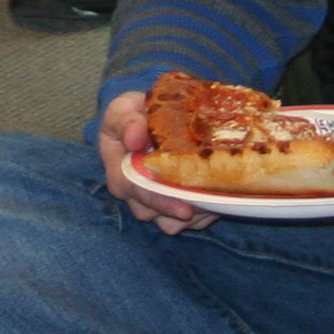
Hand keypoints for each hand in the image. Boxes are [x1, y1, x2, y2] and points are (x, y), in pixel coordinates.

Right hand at [95, 88, 213, 234]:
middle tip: (207, 206)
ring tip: (214, 199)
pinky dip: (203, 216)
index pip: (133, 191)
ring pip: (169, 224)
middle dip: (180, 212)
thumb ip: (127, 121)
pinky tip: (215, 199)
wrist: (148, 119)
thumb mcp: (124, 108)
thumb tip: (134, 139)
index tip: (184, 209)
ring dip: (192, 216)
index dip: (159, 201)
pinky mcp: (172, 208)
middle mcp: (132, 194)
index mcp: (117, 170)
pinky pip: (187, 223)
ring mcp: (152, 204)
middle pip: (152, 212)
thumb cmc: (133, 114)